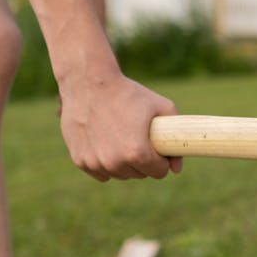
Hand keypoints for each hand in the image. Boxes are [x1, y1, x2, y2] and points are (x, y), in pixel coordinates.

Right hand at [58, 73, 182, 181]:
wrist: (88, 82)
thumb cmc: (127, 93)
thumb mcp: (161, 106)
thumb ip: (177, 137)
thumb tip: (176, 170)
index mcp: (137, 153)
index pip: (159, 172)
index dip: (161, 160)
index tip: (156, 147)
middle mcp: (115, 162)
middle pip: (139, 175)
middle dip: (143, 161)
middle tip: (137, 138)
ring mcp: (95, 163)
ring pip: (120, 174)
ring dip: (124, 163)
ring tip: (121, 138)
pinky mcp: (80, 160)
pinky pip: (100, 172)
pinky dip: (104, 163)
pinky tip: (105, 143)